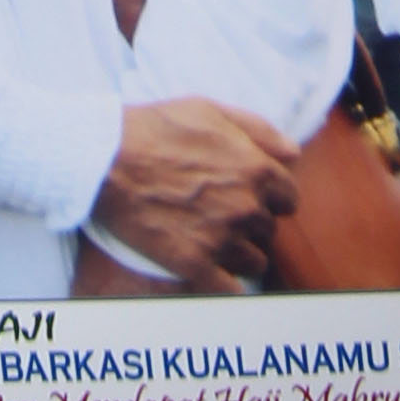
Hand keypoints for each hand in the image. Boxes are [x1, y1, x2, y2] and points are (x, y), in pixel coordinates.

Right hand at [91, 97, 299, 288]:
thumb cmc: (156, 129)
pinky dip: (225, 284)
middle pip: (268, 230)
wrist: (106, 159)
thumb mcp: (211, 111)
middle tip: (222, 213)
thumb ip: (259, 130)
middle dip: (251, 222)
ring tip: (214, 240)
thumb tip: (293, 154)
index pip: (288, 198)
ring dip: (240, 253)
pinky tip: (212, 272)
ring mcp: (222, 239)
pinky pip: (229, 290)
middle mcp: (246, 207)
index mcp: (256, 170)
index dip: (271, 197)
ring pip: (254, 262)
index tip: (251, 196)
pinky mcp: (195, 264)